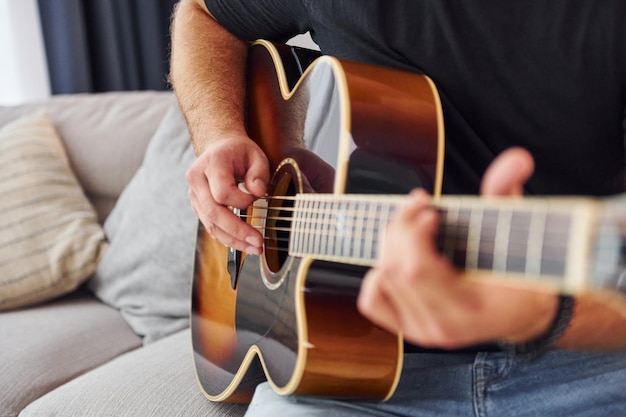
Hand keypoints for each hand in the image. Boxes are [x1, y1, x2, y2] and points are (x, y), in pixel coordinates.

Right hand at [186, 134, 268, 254]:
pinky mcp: (198, 207)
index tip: (256, 198)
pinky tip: (243, 243)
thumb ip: (259, 172)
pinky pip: (211, 226)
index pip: (222, 192)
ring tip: (254, 248)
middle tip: (258, 243)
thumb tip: (258, 192)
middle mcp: (197, 180)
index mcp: (211, 164)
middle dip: (237, 232)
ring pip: (210, 225)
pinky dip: (227, 237)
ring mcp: (194, 195)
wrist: (219, 148)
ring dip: (233, 240)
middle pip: (213, 213)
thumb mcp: (255, 155)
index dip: (241, 201)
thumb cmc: (238, 152)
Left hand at [357, 147, 558, 347]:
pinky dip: (378, 272)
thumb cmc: (521, 271)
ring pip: (381, 278)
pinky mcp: (407, 328)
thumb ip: (509, 192)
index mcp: (472, 308)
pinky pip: (372, 300)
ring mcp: (421, 330)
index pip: (417, 271)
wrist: (520, 313)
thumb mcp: (520, 232)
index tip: (430, 211)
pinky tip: (399, 254)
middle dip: (401, 227)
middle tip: (419, 206)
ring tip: (412, 224)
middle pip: (394, 270)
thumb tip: (517, 158)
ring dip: (390, 243)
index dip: (413, 233)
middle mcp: (442, 326)